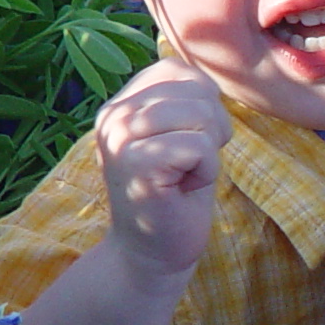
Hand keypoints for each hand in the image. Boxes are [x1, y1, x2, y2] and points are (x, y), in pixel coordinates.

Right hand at [95, 58, 231, 279]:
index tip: (184, 146)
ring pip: (201, 114)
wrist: (153, 255)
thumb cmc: (175, 195)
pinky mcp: (136, 163)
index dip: (203, 106)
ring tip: (184, 175)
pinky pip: (201, 146)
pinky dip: (207, 171)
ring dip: (209, 152)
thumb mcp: (180, 134)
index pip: (179, 70)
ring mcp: (120, 138)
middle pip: (197, 90)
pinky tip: (183, 190)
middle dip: (212, 130)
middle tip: (188, 166)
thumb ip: (186, 99)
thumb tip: (211, 76)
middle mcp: (113, 115)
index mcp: (120, 103)